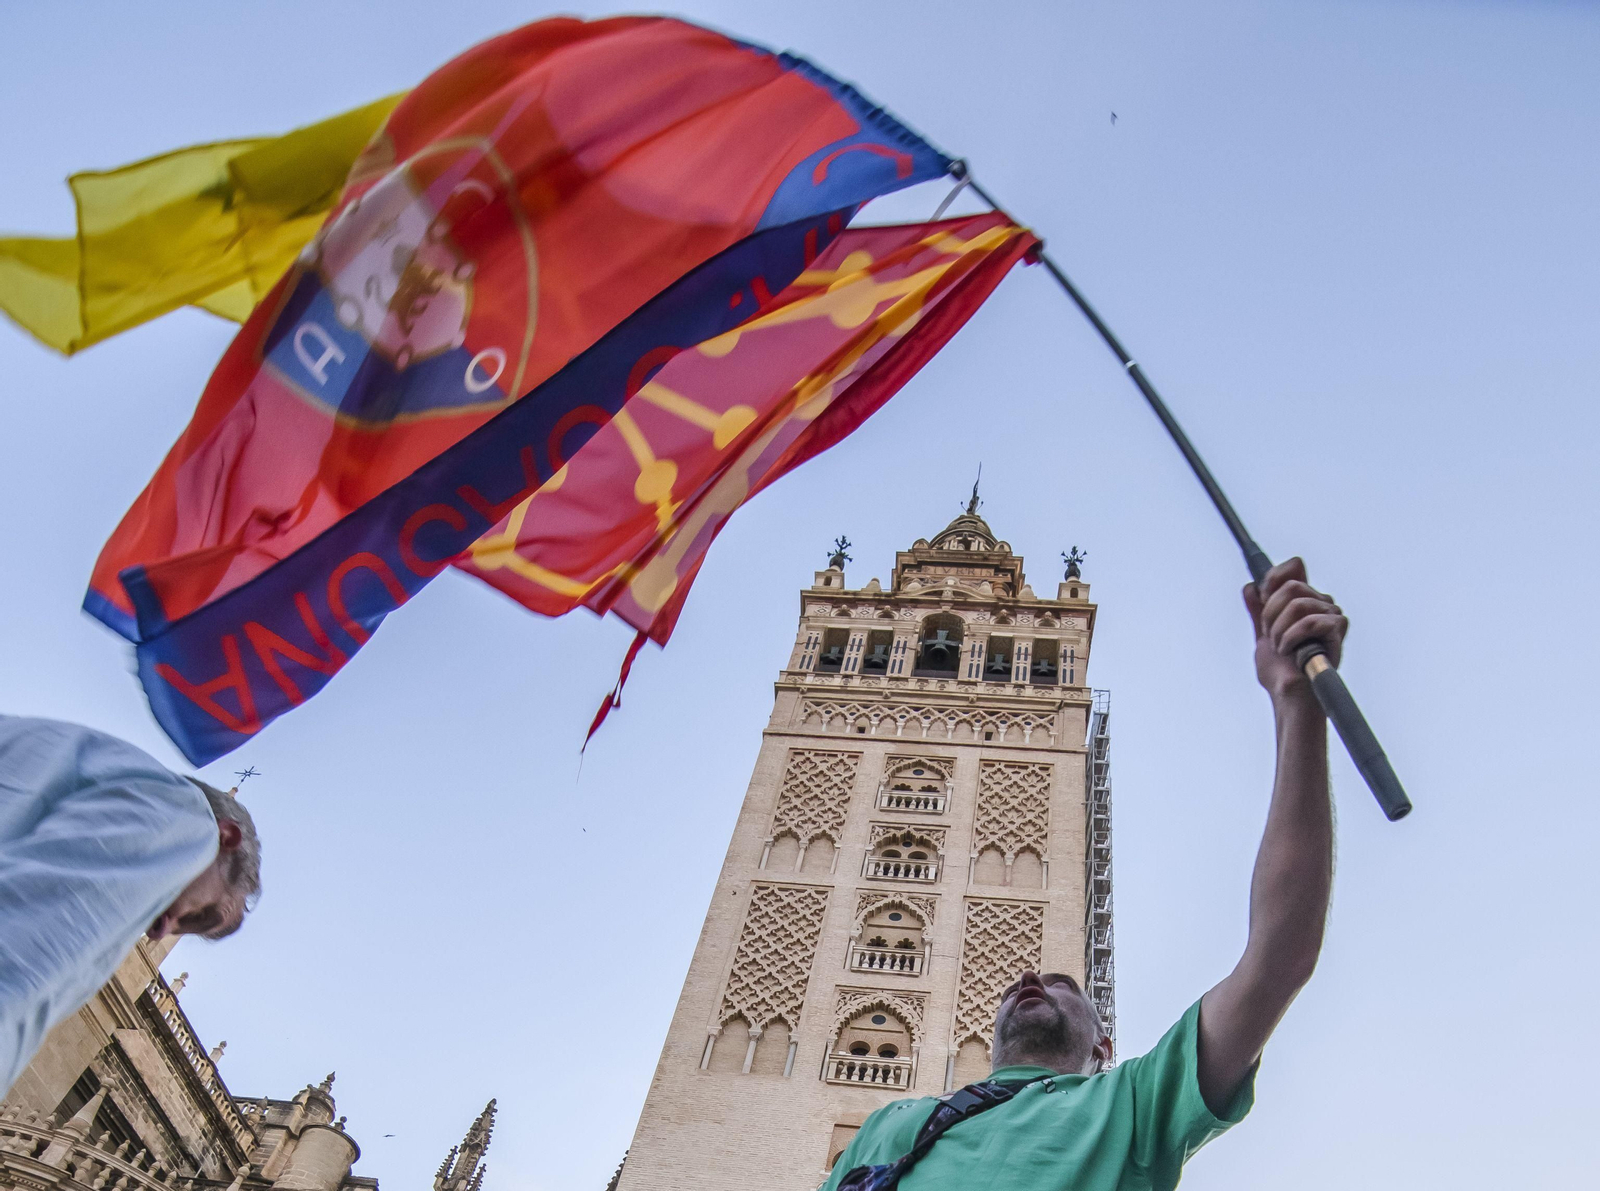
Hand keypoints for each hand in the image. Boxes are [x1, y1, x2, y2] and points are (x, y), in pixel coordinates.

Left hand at [1242, 557, 1346, 701]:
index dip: (1272, 581)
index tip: (1261, 601)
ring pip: (1298, 603)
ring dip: (1280, 629)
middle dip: (1271, 613)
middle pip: (1291, 585)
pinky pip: (1311, 621)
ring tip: (1282, 648)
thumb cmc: (1280, 672)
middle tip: (1271, 636)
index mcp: (1304, 601)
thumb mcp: (1262, 636)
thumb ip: (1258, 611)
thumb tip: (1250, 587)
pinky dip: (1292, 637)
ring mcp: (1331, 616)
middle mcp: (1321, 604)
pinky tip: (1290, 651)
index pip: (1292, 568)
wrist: (1287, 695)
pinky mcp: (1337, 630)